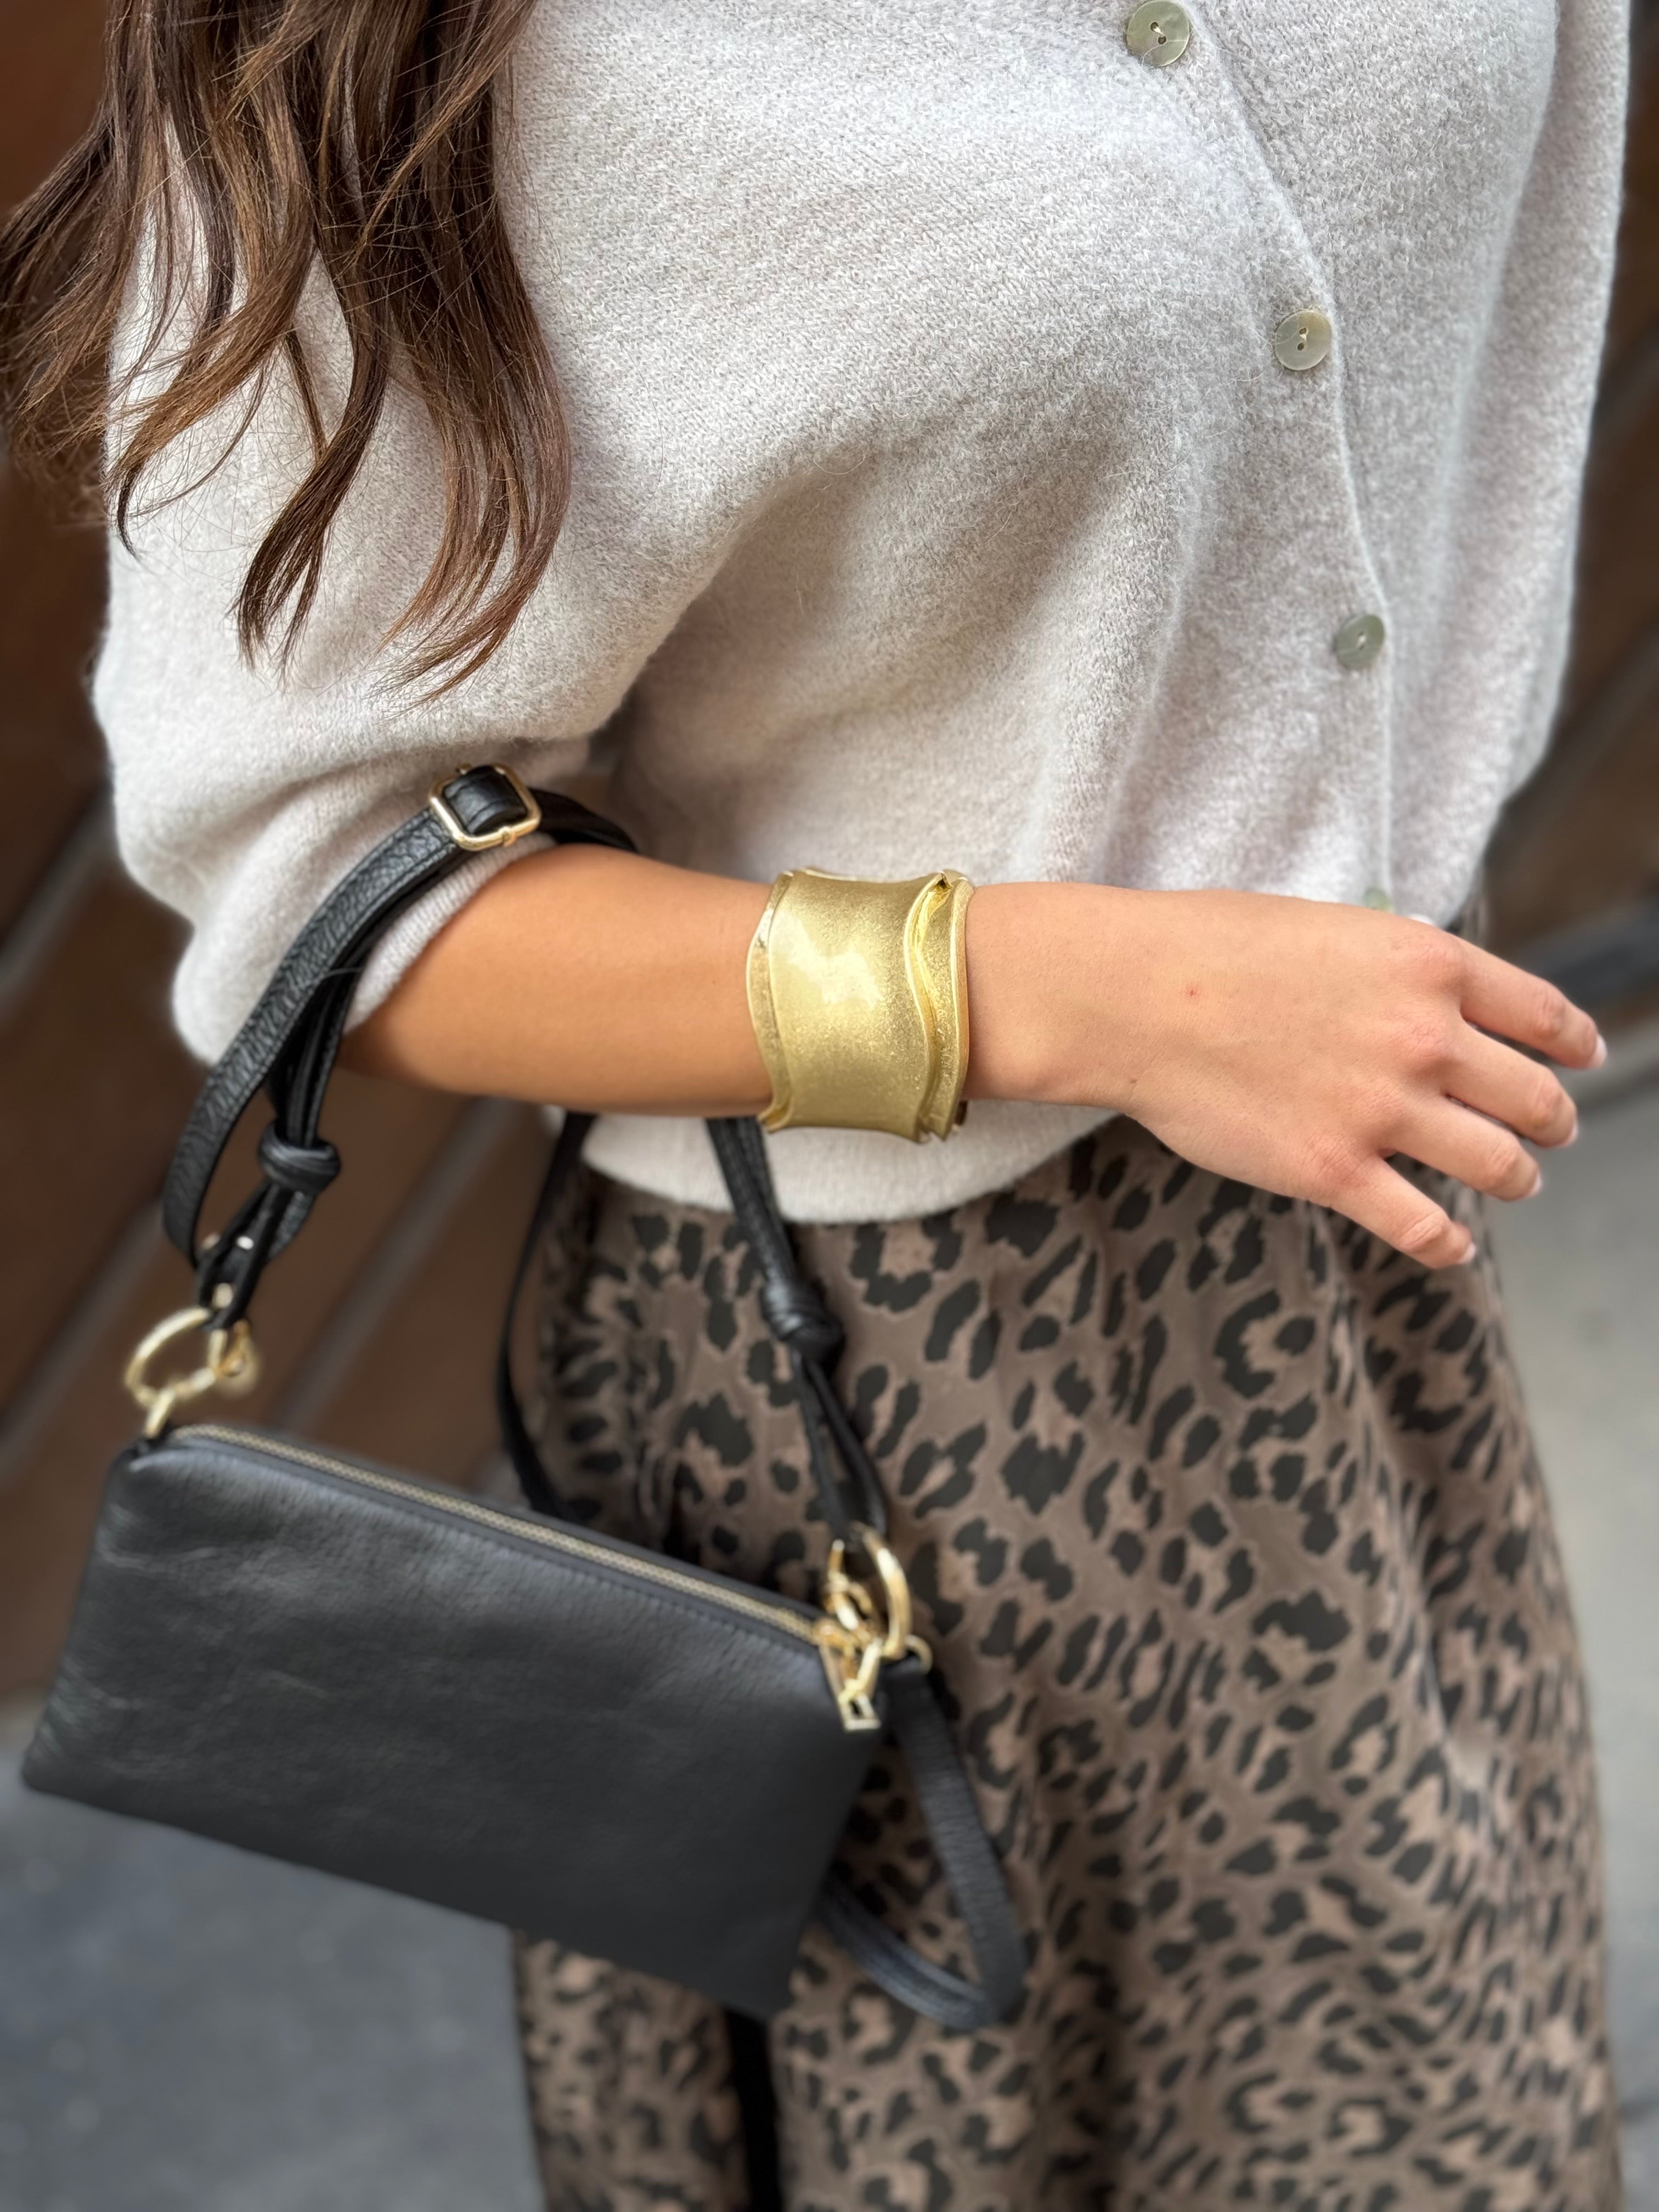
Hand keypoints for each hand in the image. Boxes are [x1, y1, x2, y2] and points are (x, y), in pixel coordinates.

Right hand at [967, 884, 1603, 1267]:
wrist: (1136, 997)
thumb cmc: (1213, 947)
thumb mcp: (1333, 926)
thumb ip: (1397, 966)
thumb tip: (1432, 1001)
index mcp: (1430, 964)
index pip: (1542, 1013)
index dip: (1575, 1043)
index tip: (1584, 1059)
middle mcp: (1425, 1038)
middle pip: (1534, 1096)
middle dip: (1553, 1119)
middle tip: (1552, 1130)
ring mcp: (1384, 1110)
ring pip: (1498, 1165)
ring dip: (1517, 1177)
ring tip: (1515, 1181)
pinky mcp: (1336, 1172)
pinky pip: (1423, 1227)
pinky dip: (1447, 1244)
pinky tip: (1450, 1246)